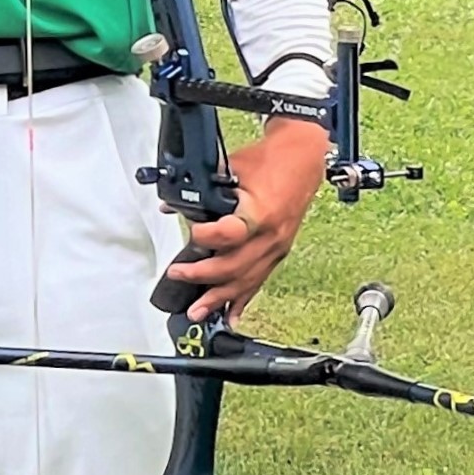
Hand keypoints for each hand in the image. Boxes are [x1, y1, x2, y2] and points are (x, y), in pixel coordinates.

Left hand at [166, 120, 327, 320]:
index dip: (206, 237)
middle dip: (202, 277)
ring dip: (219, 298)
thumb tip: (171, 205)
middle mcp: (270, 235)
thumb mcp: (230, 167)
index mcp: (260, 213)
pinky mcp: (278, 251)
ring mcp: (276, 246)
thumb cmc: (268, 161)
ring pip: (246, 280)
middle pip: (236, 267)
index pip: (230, 235)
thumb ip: (201, 190)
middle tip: (178, 275)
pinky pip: (259, 280)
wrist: (302, 159)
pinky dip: (242, 298)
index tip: (190, 233)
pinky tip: (230, 315)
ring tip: (197, 311)